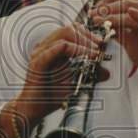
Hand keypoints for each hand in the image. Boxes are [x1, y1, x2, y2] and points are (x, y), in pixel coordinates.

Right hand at [0, 21, 106, 137]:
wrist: (32, 108)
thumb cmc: (48, 95)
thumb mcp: (74, 83)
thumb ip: (89, 75)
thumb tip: (106, 72)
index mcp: (50, 48)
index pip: (70, 31)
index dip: (87, 34)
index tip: (100, 43)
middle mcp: (44, 47)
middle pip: (68, 29)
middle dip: (88, 36)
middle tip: (99, 46)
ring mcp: (40, 53)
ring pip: (64, 34)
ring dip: (84, 41)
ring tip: (94, 52)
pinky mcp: (39, 62)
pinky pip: (58, 48)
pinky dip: (76, 49)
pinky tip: (86, 55)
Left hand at [90, 0, 137, 93]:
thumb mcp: (128, 39)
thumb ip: (117, 29)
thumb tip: (102, 22)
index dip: (107, 0)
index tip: (95, 8)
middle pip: (127, 1)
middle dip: (107, 7)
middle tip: (94, 14)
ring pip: (133, 10)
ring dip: (114, 14)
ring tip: (100, 19)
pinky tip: (130, 13)